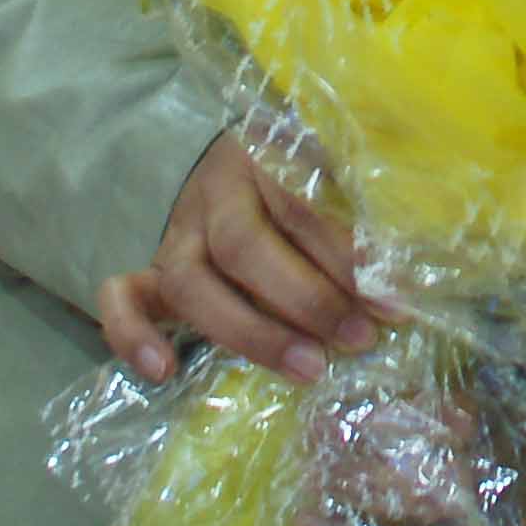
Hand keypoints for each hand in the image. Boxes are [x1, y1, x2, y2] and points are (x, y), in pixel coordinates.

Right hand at [97, 135, 383, 386]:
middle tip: (357, 340)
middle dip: (306, 299)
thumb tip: (405, 271)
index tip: (393, 304)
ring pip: (189, 280)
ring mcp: (177, 233)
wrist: (226, 155)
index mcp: (265, 154)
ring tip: (308, 368)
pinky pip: (119, 297)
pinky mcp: (150, 270)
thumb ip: (361, 207)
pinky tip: (163, 371)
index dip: (348, 257)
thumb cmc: (302, 172)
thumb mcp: (334, 172)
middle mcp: (215, 193)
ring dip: (250, 331)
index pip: (302, 205)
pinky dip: (133, 334)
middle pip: (244, 244)